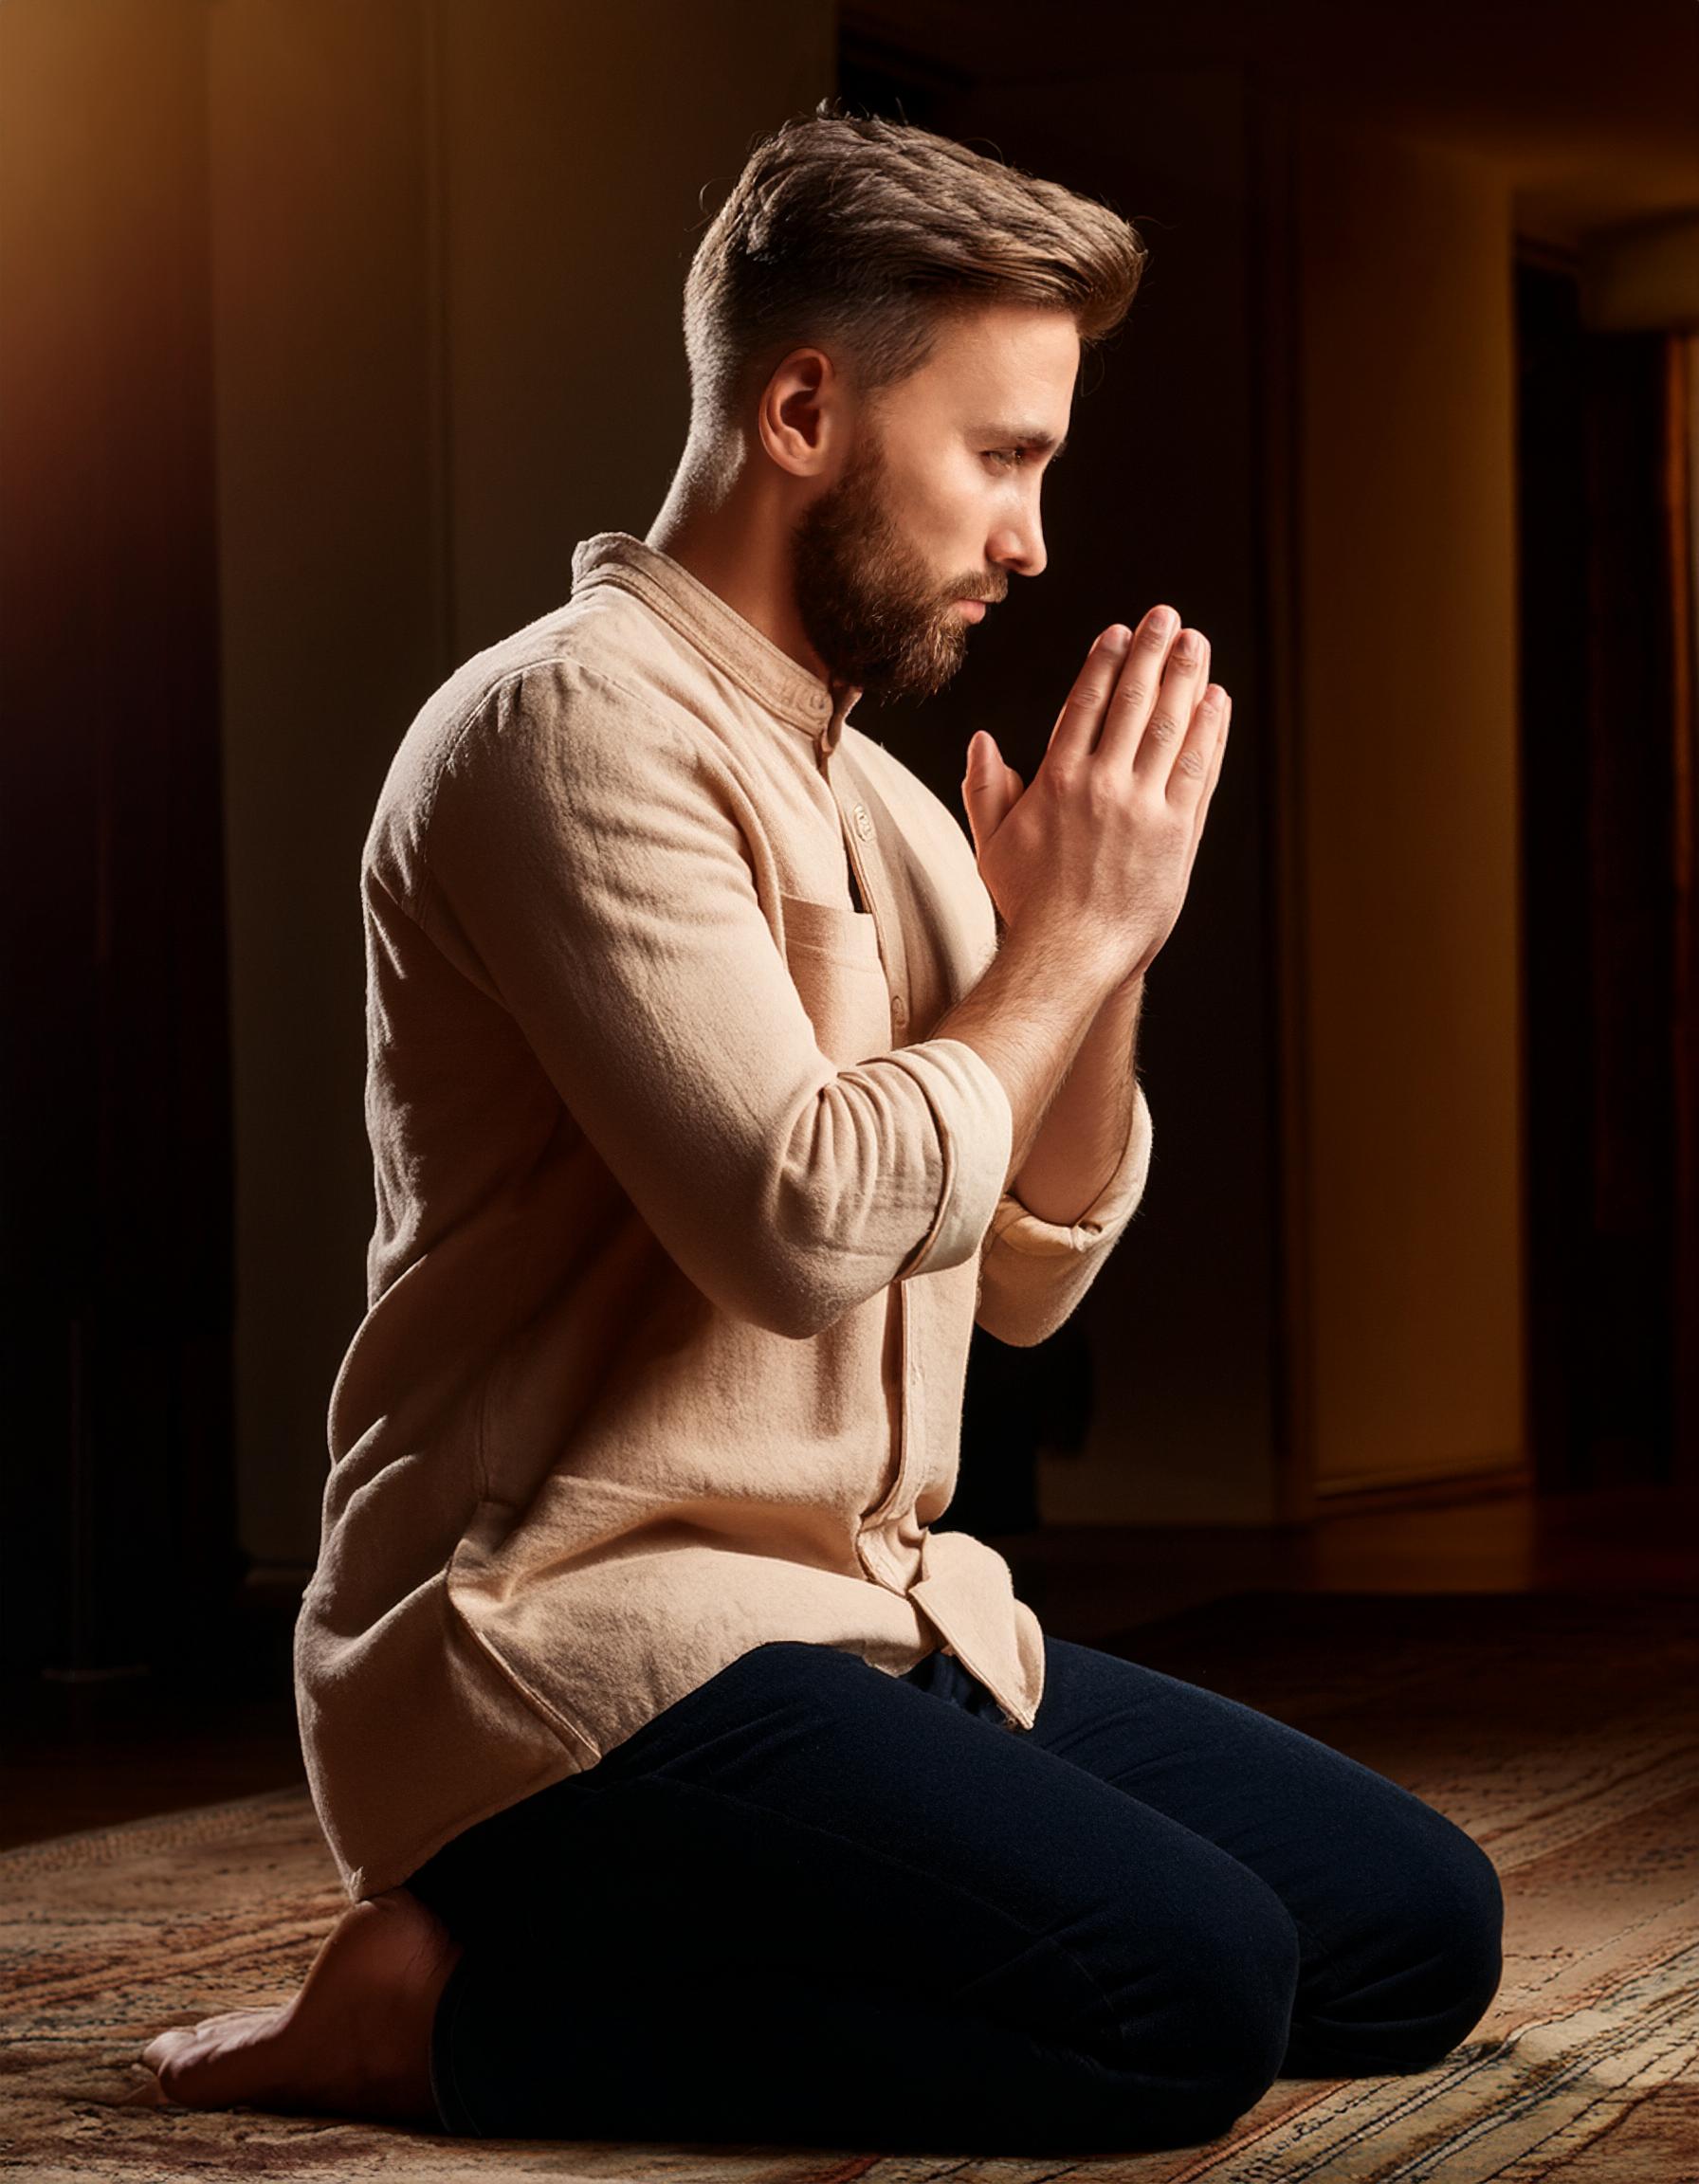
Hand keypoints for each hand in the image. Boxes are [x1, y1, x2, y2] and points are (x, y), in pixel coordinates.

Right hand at [960, 607, 1230, 984]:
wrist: (1070, 955)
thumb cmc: (1029, 904)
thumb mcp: (991, 844)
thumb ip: (985, 789)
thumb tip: (981, 741)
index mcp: (1058, 781)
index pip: (1085, 704)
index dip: (1106, 663)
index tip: (1120, 632)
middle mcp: (1104, 786)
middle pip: (1133, 703)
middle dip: (1153, 653)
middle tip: (1167, 617)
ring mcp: (1145, 809)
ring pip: (1170, 728)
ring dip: (1187, 679)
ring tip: (1197, 644)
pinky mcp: (1178, 835)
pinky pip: (1197, 771)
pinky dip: (1209, 732)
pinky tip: (1216, 702)